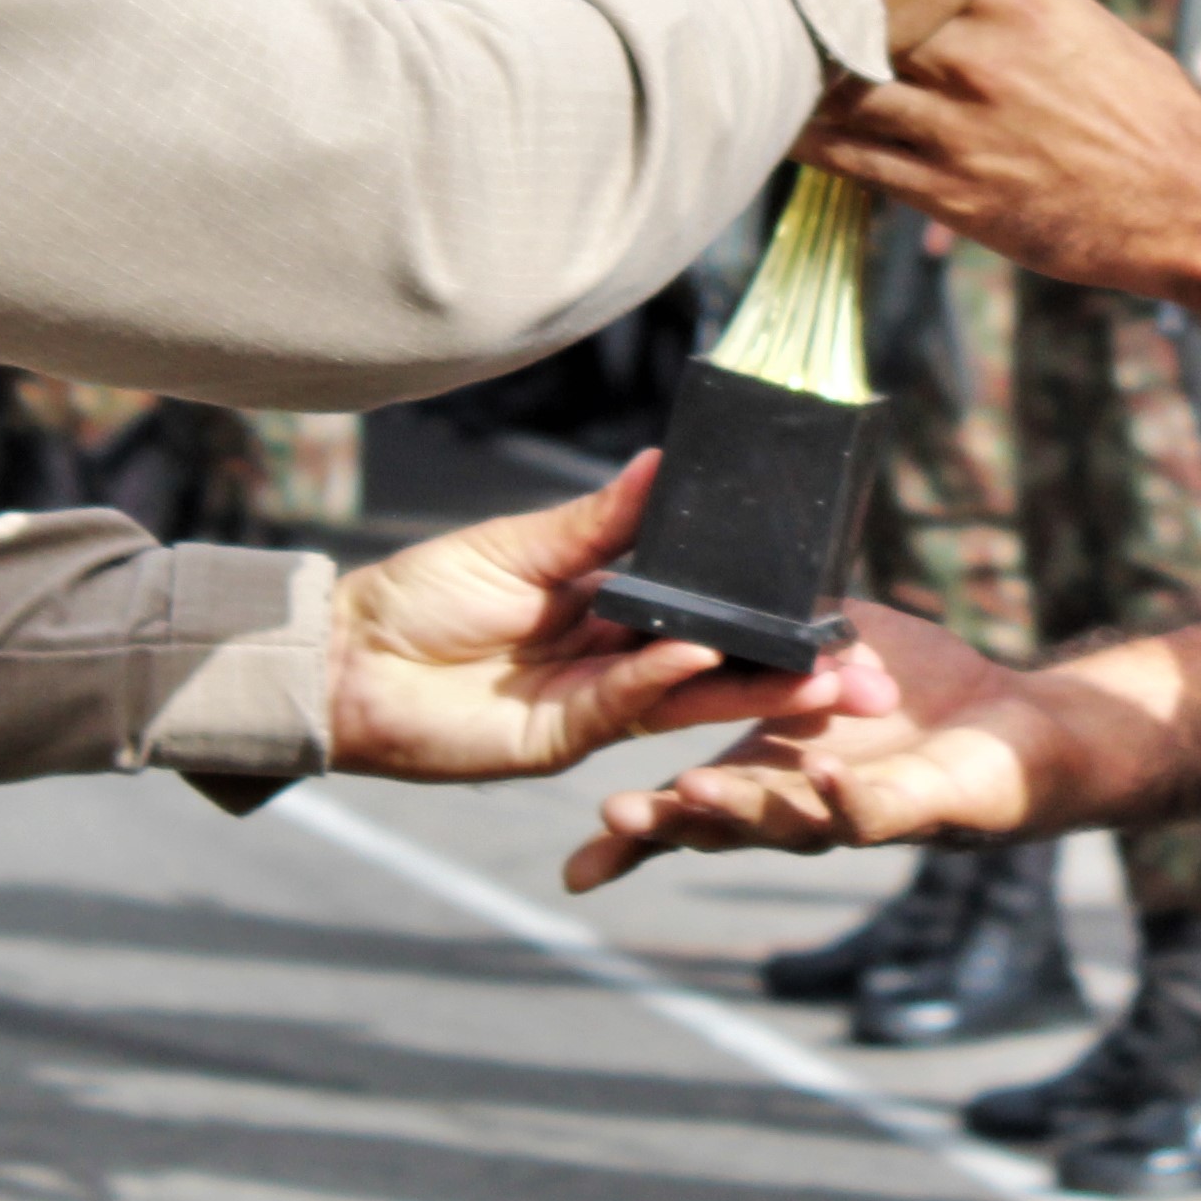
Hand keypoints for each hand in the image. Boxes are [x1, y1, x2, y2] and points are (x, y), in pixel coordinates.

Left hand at [325, 457, 901, 781]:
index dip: (758, 597)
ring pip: (689, 694)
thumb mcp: (517, 544)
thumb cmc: (421, 595)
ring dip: (750, 686)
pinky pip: (626, 706)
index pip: (702, 598)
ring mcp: (595, 699)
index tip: (824, 588)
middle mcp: (615, 652)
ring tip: (814, 674)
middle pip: (715, 655)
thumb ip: (598, 520)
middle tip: (853, 659)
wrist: (347, 662)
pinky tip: (700, 662)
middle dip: (783, 659)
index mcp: (610, 597)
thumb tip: (661, 462)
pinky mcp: (563, 738)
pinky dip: (664, 684)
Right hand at [562, 602, 1142, 890]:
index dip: (635, 838)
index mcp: (767, 777)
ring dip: (737, 812)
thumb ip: (749, 646)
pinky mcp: (922, 809)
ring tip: (685, 793)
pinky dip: (844, 797)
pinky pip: (876, 810)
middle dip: (665, 826)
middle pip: (721, 828)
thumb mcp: (808, 657)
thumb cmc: (909, 692)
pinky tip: (820, 777)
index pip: (688, 813)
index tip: (577, 859)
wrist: (1014, 721)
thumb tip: (681, 615)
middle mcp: (802, 810)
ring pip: (788, 825)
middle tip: (609, 818)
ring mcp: (858, 815)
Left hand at [803, 0, 1200, 298]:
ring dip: (798, 79)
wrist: (1186, 197)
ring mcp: (962, 130)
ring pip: (849, 94)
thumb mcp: (1081, 26)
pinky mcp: (954, 195)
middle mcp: (981, 61)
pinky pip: (861, 164)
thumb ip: (1012, 0)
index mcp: (1017, 6)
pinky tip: (779, 130)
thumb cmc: (1141, 107)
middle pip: (864, 20)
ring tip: (748, 63)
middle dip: (808, 5)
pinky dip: (815, 145)